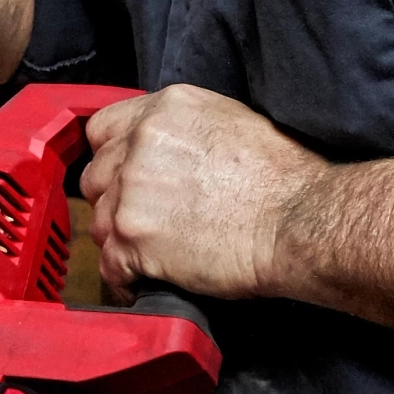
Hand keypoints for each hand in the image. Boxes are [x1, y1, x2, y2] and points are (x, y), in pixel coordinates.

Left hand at [78, 86, 323, 300]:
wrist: (298, 222)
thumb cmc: (282, 178)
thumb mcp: (229, 122)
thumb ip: (180, 131)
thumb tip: (163, 151)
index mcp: (162, 112)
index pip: (103, 131)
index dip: (112, 158)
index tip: (123, 177)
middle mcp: (139, 145)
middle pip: (95, 178)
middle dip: (114, 201)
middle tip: (143, 220)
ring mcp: (130, 193)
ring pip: (98, 223)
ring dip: (120, 241)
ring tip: (150, 255)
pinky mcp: (133, 239)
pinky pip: (109, 265)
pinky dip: (124, 278)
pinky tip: (144, 281)